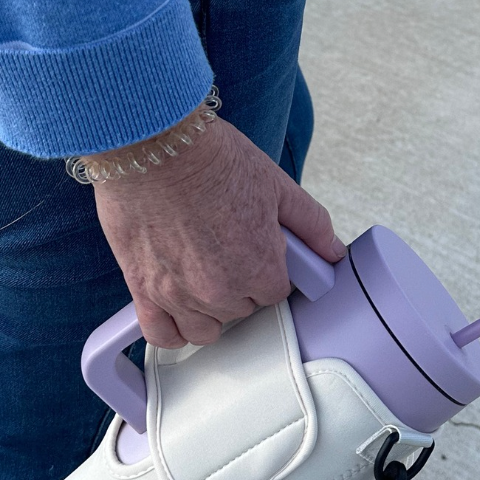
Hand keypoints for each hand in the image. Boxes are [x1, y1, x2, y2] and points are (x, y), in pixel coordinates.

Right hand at [90, 116, 345, 347]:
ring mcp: (180, 296)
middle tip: (225, 248)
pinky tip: (177, 312)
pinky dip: (171, 330)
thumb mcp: (277, 186)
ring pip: (206, 329)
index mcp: (260, 269)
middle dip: (238, 287)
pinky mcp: (144, 292)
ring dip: (208, 309)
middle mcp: (221, 292)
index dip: (267, 270)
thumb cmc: (212, 159)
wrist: (152, 144)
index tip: (254, 249)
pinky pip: (162, 335)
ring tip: (200, 274)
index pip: (275, 294)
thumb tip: (334, 253)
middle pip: (241, 311)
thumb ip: (312, 225)